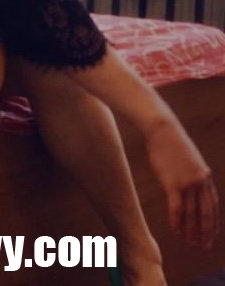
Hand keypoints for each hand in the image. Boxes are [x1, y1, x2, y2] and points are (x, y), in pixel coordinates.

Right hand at [145, 118, 219, 249]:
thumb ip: (192, 174)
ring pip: (192, 214)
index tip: (211, 235)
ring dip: (191, 230)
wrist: (162, 129)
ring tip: (190, 242)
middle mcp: (200, 182)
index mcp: (205, 176)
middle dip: (205, 232)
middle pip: (205, 213)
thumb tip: (190, 186)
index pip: (213, 206)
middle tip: (204, 245)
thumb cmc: (171, 142)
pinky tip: (177, 231)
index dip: (212, 223)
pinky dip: (177, 222)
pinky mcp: (172, 183)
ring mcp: (187, 183)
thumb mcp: (189, 159)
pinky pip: (177, 208)